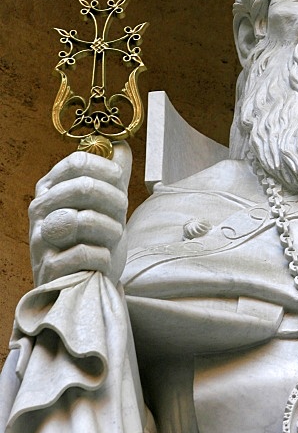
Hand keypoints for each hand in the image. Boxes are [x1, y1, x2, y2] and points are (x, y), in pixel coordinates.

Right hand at [28, 143, 131, 286]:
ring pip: (82, 219)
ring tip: (113, 236)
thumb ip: (113, 176)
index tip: (120, 179)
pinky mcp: (48, 267)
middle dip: (114, 200)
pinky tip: (102, 259)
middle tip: (122, 213)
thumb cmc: (94, 241)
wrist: (87, 286)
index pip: (77, 162)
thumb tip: (121, 146)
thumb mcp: (107, 206)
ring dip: (110, 228)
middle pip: (84, 187)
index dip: (106, 168)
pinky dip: (102, 256)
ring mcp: (40, 239)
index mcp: (50, 188)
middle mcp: (39, 210)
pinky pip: (82, 253)